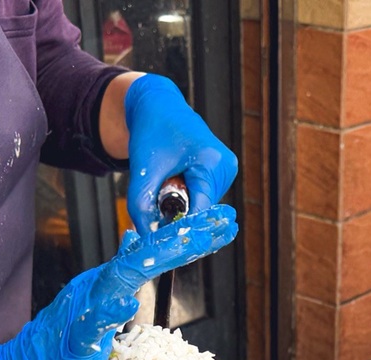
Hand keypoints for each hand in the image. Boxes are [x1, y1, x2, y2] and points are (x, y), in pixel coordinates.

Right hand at [0, 205, 237, 359]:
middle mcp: (98, 288)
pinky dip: (109, 311)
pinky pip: (92, 324)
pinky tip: (127, 303)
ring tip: (190, 240)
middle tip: (223, 218)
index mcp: (109, 283)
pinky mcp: (75, 341)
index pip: (154, 254)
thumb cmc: (63, 350)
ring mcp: (85, 311)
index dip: (189, 236)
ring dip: (157, 258)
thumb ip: (119, 276)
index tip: (223, 222)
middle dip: (187, 236)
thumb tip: (136, 241)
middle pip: (147, 256)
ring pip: (123, 278)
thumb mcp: (99, 306)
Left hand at [124, 74, 237, 229]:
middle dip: (178, 214)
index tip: (161, 242)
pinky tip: (177, 179)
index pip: (199, 211)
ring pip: (202, 208)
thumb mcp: (143, 170)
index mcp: (211, 162)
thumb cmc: (151, 131)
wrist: (158, 105)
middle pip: (202, 212)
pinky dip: (187, 197)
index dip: (180, 228)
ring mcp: (228, 170)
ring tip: (167, 180)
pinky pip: (203, 198)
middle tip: (156, 199)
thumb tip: (147, 241)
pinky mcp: (223, 173)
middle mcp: (226, 167)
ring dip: (182, 205)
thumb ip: (142, 207)